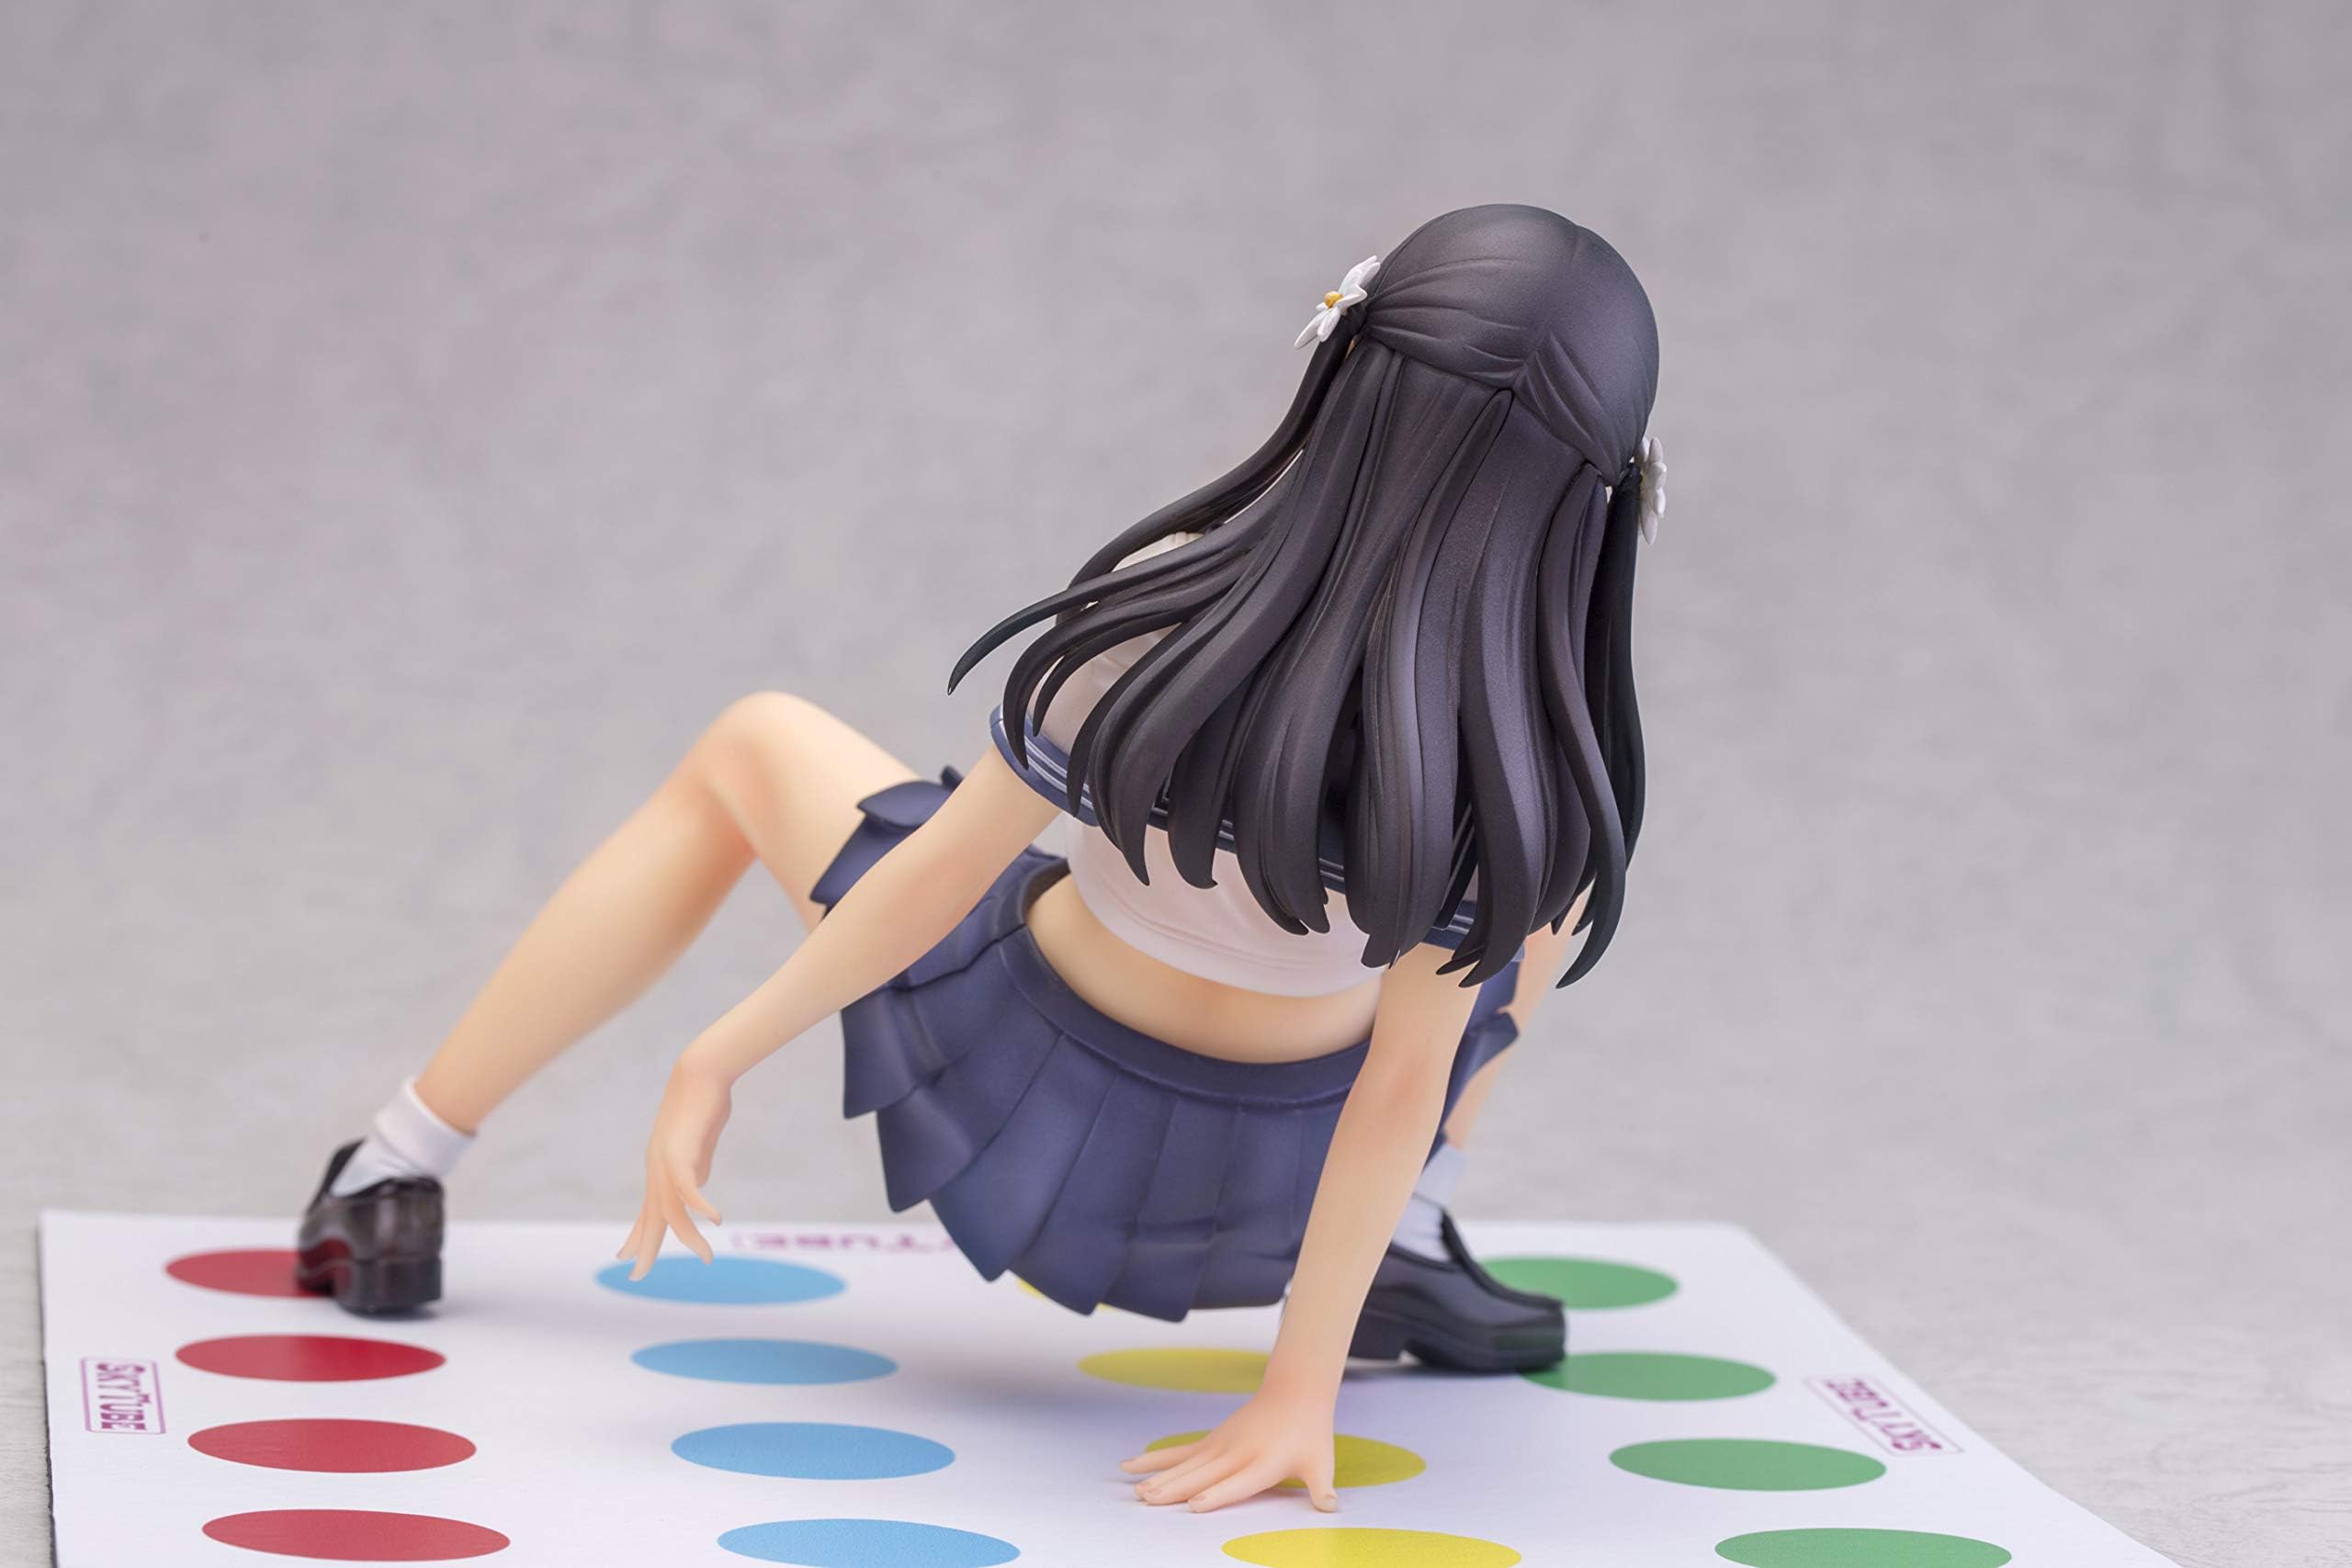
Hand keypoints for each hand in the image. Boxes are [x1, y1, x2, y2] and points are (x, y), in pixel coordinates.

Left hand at [617, 1059, 731, 1278]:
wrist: (701, 1072)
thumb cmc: (705, 1103)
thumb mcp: (700, 1143)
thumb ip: (697, 1167)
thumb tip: (696, 1189)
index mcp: (660, 1167)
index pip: (647, 1209)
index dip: (639, 1234)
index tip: (628, 1257)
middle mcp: (656, 1168)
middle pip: (650, 1216)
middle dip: (645, 1248)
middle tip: (636, 1276)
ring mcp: (666, 1161)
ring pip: (671, 1210)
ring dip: (689, 1237)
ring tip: (706, 1257)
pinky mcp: (681, 1153)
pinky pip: (688, 1188)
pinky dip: (700, 1206)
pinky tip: (715, 1219)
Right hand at [1119, 1387, 1338, 1512]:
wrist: (1294, 1392)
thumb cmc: (1310, 1433)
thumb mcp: (1321, 1463)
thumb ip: (1322, 1488)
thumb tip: (1331, 1507)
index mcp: (1263, 1464)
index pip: (1237, 1483)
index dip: (1217, 1494)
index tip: (1195, 1505)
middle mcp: (1237, 1454)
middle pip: (1202, 1475)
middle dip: (1176, 1489)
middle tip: (1149, 1500)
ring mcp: (1219, 1445)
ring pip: (1184, 1465)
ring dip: (1159, 1478)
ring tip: (1137, 1492)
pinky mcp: (1210, 1441)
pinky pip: (1178, 1453)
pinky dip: (1154, 1460)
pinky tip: (1130, 1466)